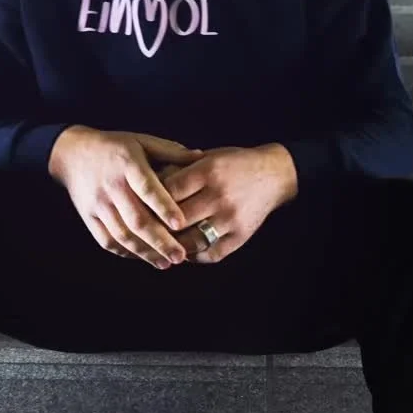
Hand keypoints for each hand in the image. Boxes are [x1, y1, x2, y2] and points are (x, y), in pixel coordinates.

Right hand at [48, 126, 203, 269]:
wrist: (72, 153)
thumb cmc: (115, 147)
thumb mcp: (142, 141)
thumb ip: (170, 152)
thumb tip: (200, 156)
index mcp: (128, 164)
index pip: (147, 188)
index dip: (164, 206)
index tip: (181, 224)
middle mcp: (112, 186)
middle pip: (136, 219)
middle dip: (159, 241)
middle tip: (180, 256)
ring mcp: (98, 204)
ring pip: (122, 234)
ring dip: (145, 252)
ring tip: (166, 263)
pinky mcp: (89, 217)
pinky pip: (107, 240)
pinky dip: (125, 252)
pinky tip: (143, 258)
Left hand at [157, 144, 297, 264]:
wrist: (274, 175)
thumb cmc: (234, 163)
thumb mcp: (208, 157)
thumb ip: (180, 170)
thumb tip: (146, 187)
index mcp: (208, 171)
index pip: (169, 190)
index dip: (150, 199)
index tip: (138, 204)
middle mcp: (219, 195)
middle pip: (177, 218)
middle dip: (157, 225)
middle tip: (143, 229)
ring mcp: (231, 218)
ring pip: (191, 240)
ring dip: (173, 245)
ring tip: (161, 244)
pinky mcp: (241, 236)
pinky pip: (211, 253)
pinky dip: (194, 255)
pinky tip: (184, 251)